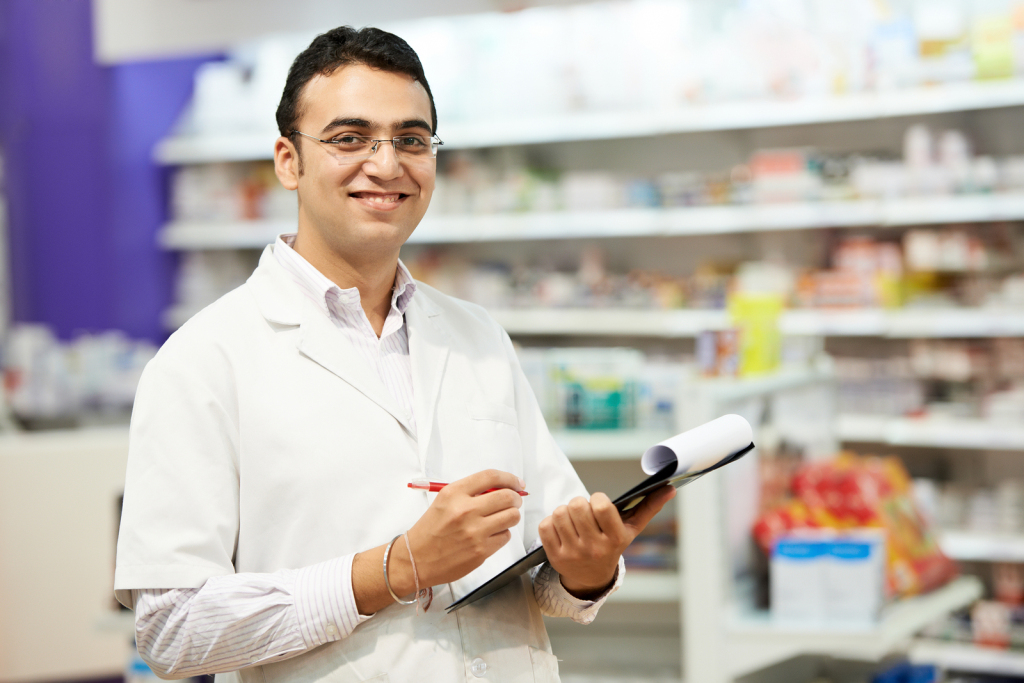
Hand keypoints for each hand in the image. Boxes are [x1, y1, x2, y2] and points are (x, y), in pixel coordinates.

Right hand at [405, 469, 524, 586]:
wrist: (417, 559)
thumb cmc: (431, 530)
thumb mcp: (444, 501)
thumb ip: (470, 492)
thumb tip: (501, 489)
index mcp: (454, 493)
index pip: (491, 477)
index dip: (509, 478)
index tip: (517, 483)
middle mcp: (465, 510)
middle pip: (508, 497)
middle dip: (515, 499)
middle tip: (513, 502)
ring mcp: (474, 532)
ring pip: (512, 517)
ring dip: (510, 516)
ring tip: (501, 519)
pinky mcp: (481, 551)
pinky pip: (505, 536)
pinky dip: (502, 534)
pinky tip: (490, 535)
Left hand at [539, 486, 675, 598]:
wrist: (592, 578)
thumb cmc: (612, 545)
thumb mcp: (631, 529)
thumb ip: (650, 507)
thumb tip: (670, 488)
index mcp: (614, 538)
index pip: (601, 506)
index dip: (598, 499)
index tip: (599, 504)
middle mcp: (594, 548)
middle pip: (576, 506)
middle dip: (579, 503)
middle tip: (584, 512)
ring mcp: (573, 553)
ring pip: (559, 514)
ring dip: (564, 512)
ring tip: (573, 521)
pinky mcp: (555, 557)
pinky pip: (545, 526)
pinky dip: (551, 523)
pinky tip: (562, 529)